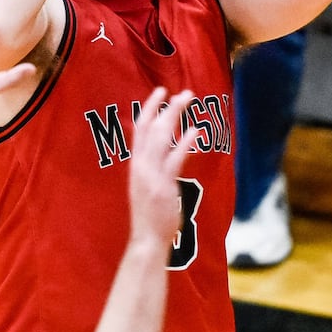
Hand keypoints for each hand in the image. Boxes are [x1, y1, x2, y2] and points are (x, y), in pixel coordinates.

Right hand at [127, 87, 196, 245]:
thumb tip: (162, 151)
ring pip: (161, 138)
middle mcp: (140, 166)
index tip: (160, 93)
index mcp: (136, 165)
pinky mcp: (164, 186)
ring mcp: (151, 175)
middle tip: (181, 92)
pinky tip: (195, 130)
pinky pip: (174, 159)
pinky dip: (184, 143)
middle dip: (164, 107)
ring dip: (174, 116)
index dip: (149, 109)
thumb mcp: (145, 185)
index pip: (139, 130)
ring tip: (187, 100)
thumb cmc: (150, 215)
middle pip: (150, 128)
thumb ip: (151, 167)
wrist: (146, 239)